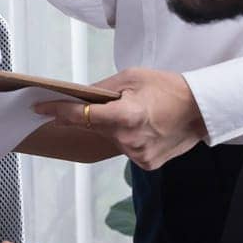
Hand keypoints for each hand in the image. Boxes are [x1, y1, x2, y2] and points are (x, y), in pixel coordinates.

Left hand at [34, 67, 206, 169]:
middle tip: (112, 102)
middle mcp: (129, 140)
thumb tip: (80, 96)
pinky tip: (144, 126)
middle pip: (95, 127)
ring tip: (136, 112)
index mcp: (125, 116)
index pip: (82, 116)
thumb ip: (103, 89)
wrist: (202, 109)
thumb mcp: (132, 78)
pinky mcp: (145, 164)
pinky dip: (128, 137)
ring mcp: (137, 155)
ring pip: (110, 138)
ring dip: (113, 127)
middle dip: (95, 115)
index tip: (40, 109)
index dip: (58, 111)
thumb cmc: (169, 88)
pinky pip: (125, 148)